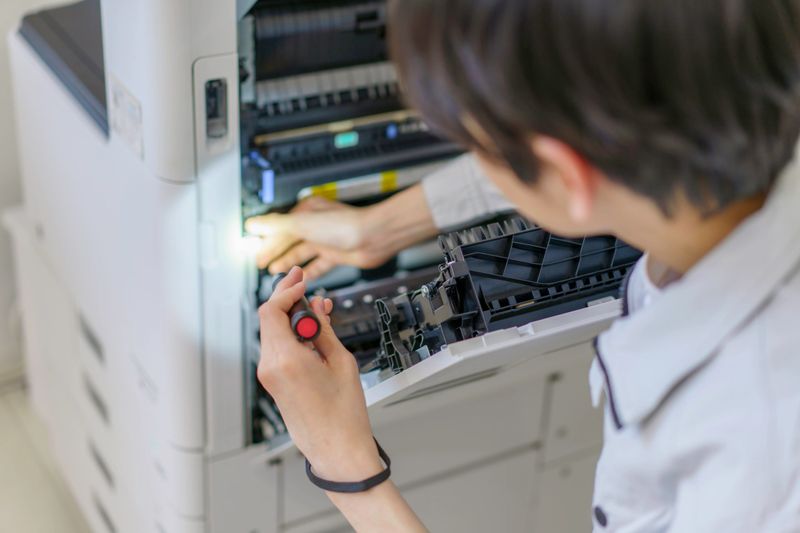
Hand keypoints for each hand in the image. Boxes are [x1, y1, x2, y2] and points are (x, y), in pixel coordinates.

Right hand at [245, 197, 397, 279]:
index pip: (280, 227)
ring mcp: (326, 240)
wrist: (373, 238)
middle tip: (260, 262)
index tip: (253, 248)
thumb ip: (276, 225)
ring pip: (302, 253)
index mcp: (306, 212)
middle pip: (289, 241)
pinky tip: (299, 278)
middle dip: (274, 252)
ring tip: (274, 270)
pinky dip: (307, 272)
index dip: (266, 239)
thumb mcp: (302, 223)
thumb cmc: (344, 225)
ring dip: (288, 262)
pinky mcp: (336, 255)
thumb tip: (254, 223)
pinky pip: (318, 265)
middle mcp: (316, 225)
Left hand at [257, 266, 382, 480]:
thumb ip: (324, 330)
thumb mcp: (341, 362)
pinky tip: (311, 330)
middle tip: (304, 281)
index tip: (303, 282)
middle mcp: (270, 367)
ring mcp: (269, 376)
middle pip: (269, 318)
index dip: (287, 291)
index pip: (273, 311)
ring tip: (317, 308)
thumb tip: (315, 309)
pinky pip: (277, 348)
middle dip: (286, 298)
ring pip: (273, 332)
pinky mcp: (274, 383)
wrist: (337, 449)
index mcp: (286, 359)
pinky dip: (291, 334)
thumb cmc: (343, 413)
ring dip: (291, 317)